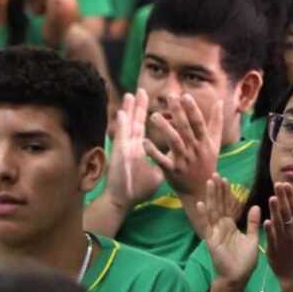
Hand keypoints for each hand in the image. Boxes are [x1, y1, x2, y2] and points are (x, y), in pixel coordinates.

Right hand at [104, 89, 163, 209]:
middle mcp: (130, 146)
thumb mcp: (155, 174)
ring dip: (129, 111)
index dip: (146, 115)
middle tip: (142, 90)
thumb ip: (163, 164)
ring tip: (131, 95)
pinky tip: (121, 114)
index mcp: (138, 149)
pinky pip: (120, 139)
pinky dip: (121, 126)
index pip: (143, 128)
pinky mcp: (119, 155)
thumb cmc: (137, 190)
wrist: (123, 201)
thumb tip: (173, 160)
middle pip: (136, 122)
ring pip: (127, 126)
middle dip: (139, 106)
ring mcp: (124, 149)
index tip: (150, 102)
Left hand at [144, 93, 222, 197]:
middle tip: (169, 96)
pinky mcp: (172, 171)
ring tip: (154, 116)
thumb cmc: (207, 164)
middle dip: (178, 112)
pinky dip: (153, 152)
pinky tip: (144, 141)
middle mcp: (194, 150)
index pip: (199, 123)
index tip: (185, 96)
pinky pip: (161, 160)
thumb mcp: (215, 144)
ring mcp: (183, 161)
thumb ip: (217, 122)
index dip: (192, 109)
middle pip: (186, 129)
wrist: (200, 191)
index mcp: (204, 142)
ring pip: (174, 142)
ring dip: (164, 128)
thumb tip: (220, 102)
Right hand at [197, 174, 259, 291]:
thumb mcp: (252, 239)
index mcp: (230, 225)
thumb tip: (256, 206)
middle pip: (219, 204)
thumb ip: (253, 223)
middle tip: (216, 174)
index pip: (228, 206)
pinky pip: (207, 226)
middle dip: (217, 190)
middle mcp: (221, 226)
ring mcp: (215, 232)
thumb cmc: (244, 261)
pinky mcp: (211, 240)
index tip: (227, 180)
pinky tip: (201, 204)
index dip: (227, 193)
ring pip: (213, 211)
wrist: (238, 277)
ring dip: (211, 197)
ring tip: (210, 183)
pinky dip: (203, 215)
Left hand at [264, 183, 292, 284]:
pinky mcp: (274, 249)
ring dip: (276, 211)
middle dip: (283, 199)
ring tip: (272, 198)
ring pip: (279, 224)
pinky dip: (270, 230)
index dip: (290, 196)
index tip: (286, 184)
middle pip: (287, 213)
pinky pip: (272, 238)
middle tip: (278, 185)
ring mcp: (284, 241)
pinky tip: (266, 220)